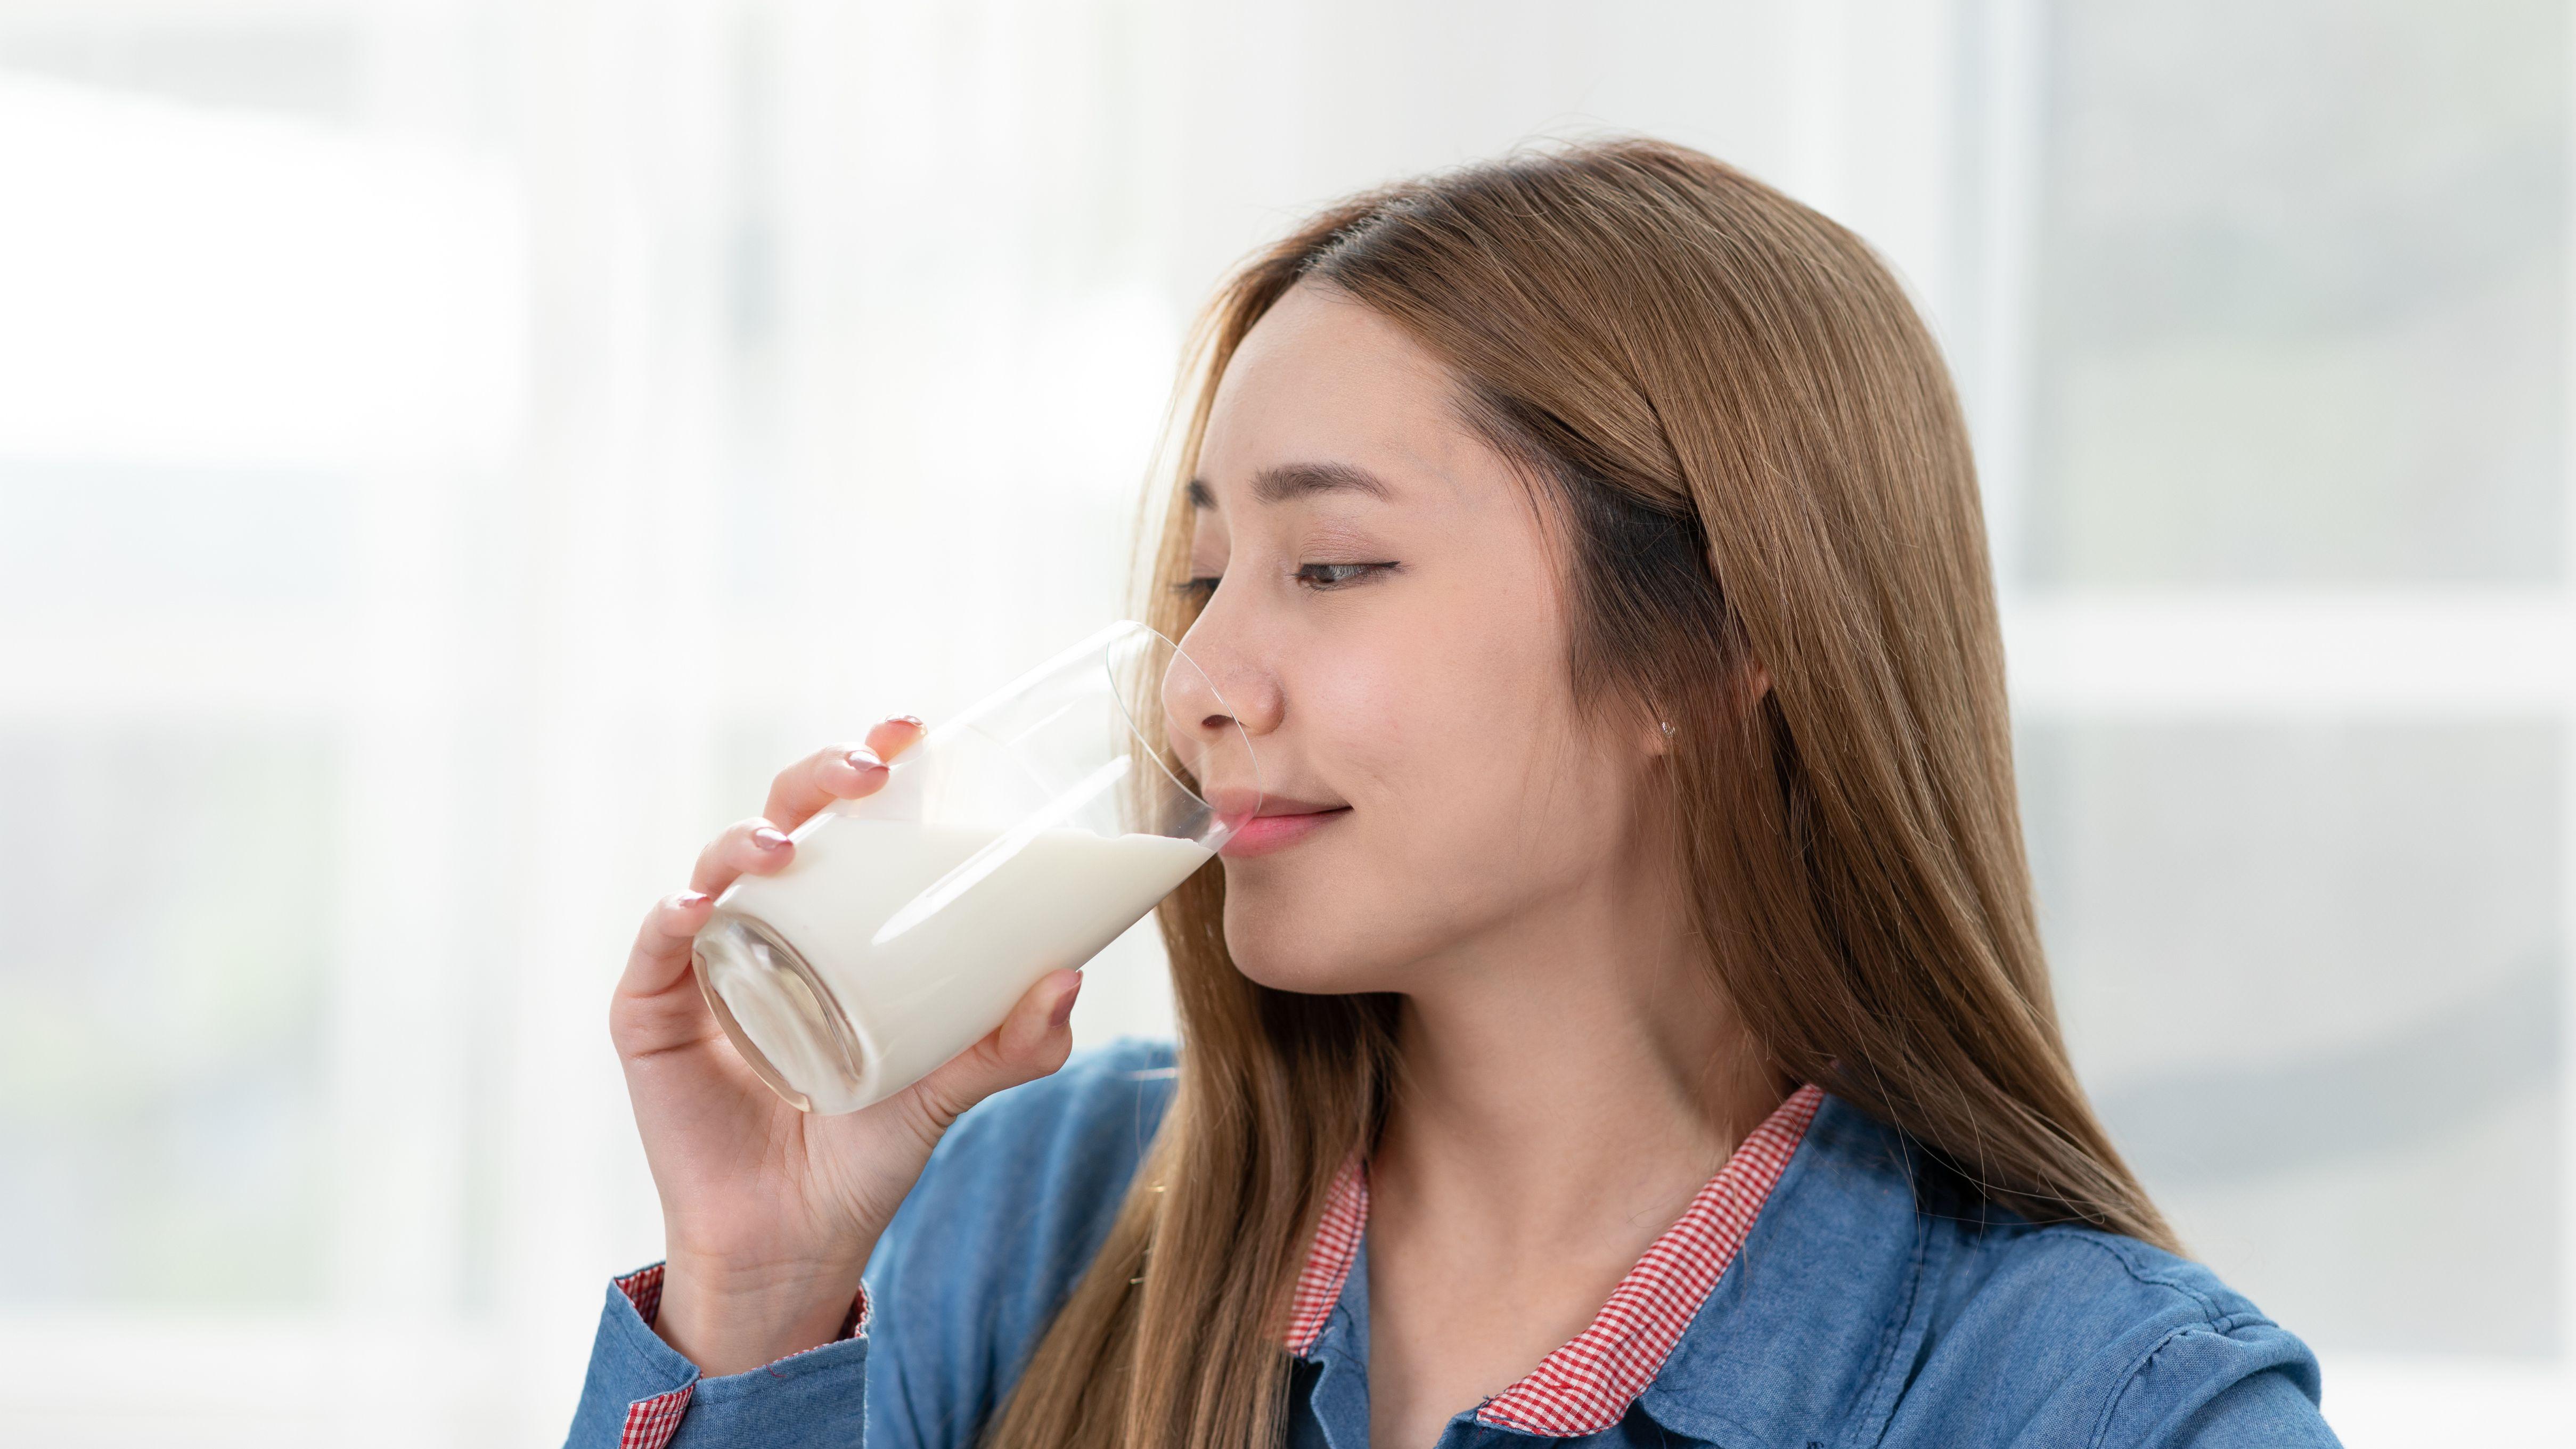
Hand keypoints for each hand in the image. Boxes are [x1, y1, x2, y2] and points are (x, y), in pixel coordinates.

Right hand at [610, 717, 1083, 1374]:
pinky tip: (698, 908)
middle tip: (866, 772)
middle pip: (781, 822)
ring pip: (715, 870)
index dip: (866, 765)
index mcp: (831, 922)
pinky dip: (672, 919)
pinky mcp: (648, 1016)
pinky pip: (655, 951)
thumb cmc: (867, 1150)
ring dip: (748, 840)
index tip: (911, 728)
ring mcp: (701, 964)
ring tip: (788, 843)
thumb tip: (1070, 976)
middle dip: (816, 779)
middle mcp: (765, 925)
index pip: (846, 823)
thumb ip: (1011, 1044)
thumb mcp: (949, 1087)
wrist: (794, 1242)